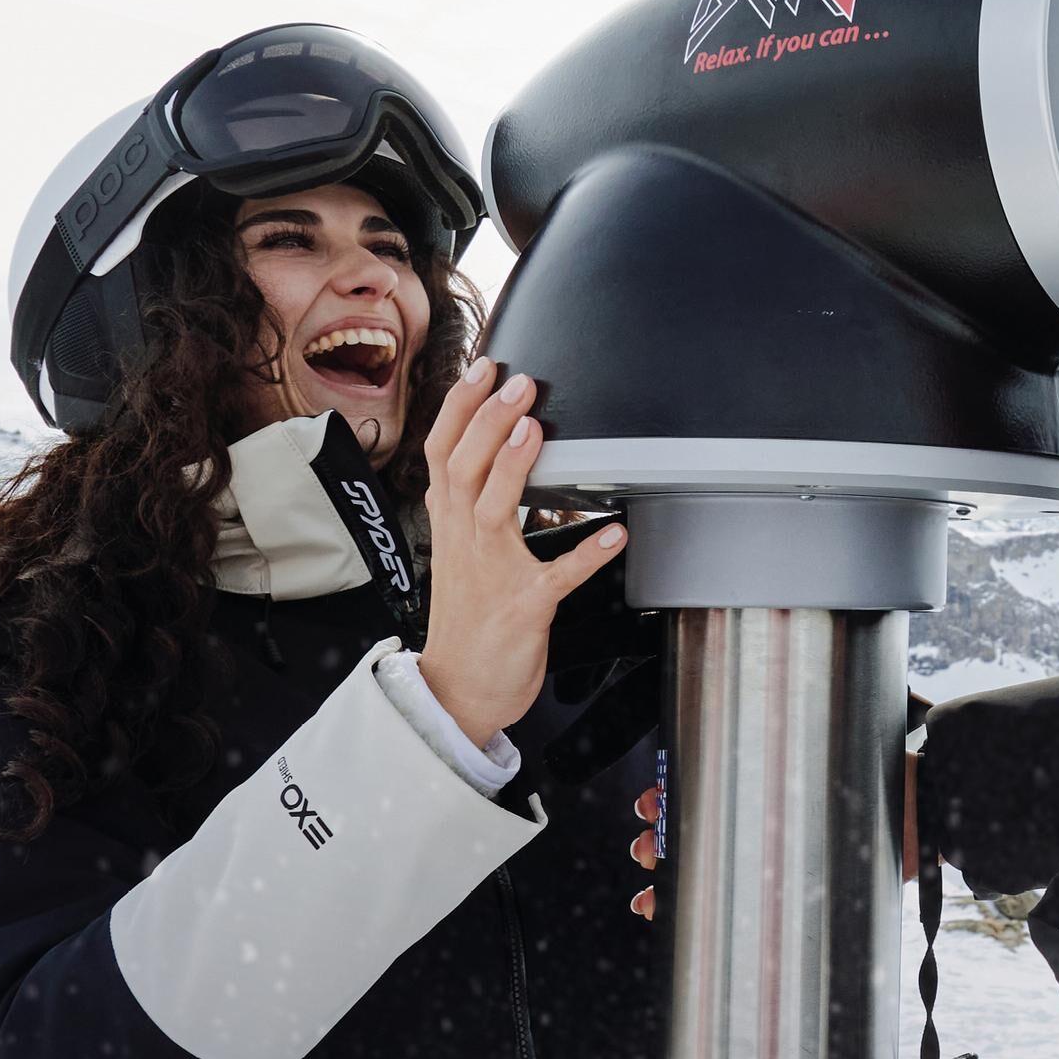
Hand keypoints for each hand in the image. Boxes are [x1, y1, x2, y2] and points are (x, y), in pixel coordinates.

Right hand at [414, 364, 630, 747]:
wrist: (456, 690)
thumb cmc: (467, 621)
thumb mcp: (459, 551)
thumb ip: (472, 503)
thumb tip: (494, 454)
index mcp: (451, 525)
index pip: (443, 452)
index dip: (459, 408)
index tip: (481, 368)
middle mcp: (465, 541)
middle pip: (464, 467)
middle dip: (487, 420)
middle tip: (518, 382)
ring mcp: (492, 573)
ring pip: (493, 508)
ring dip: (514, 466)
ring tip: (535, 428)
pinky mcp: (524, 607)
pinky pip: (559, 576)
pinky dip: (588, 554)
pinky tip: (615, 533)